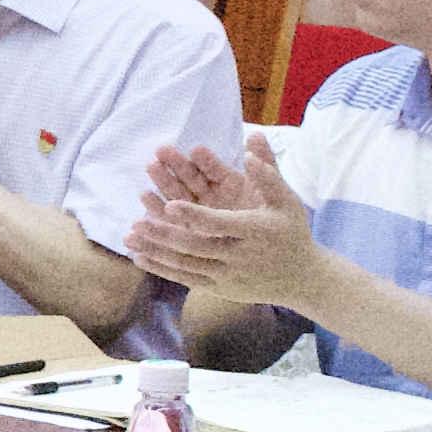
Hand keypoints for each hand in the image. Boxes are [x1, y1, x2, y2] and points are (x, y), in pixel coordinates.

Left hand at [126, 133, 320, 303]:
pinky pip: (186, 279)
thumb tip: (250, 142)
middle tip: (137, 223)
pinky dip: (162, 269)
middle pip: (196, 246)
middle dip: (165, 234)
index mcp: (255, 231)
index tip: (170, 204)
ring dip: (156, 250)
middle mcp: (240, 255)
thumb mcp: (288, 200)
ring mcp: (229, 275)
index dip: (195, 214)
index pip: (220, 223)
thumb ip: (268, 172)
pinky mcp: (220, 288)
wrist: (301, 278)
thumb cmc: (292, 232)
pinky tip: (139, 257)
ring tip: (130, 236)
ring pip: (186, 264)